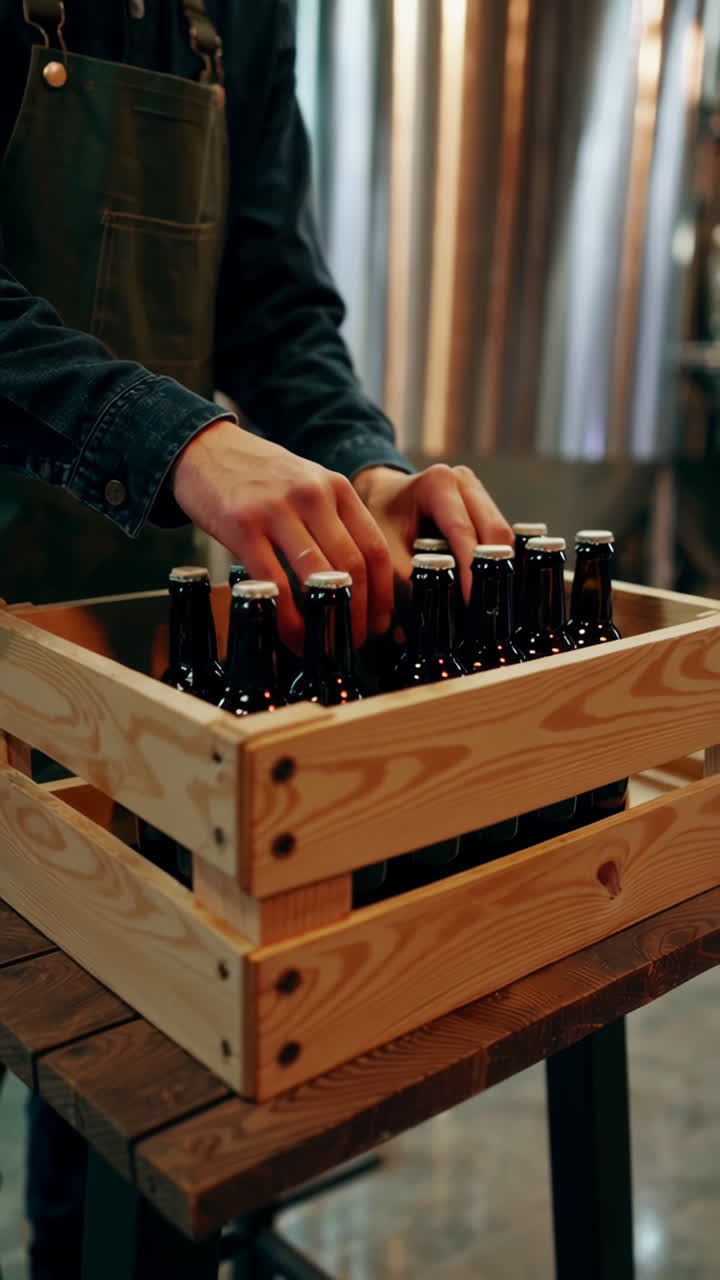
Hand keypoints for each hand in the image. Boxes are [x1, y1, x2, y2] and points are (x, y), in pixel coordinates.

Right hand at [171, 420, 392, 649]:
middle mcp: (314, 495)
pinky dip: (287, 618)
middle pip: (353, 567)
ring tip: (325, 647)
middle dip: (358, 615)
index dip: (382, 594)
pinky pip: (275, 583)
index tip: (378, 623)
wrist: (204, 448)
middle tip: (353, 643)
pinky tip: (290, 635)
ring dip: (327, 622)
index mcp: (336, 488)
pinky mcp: (242, 526)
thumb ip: (331, 522)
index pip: (374, 548)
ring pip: (319, 577)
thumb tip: (355, 582)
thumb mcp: (306, 485)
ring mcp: (278, 509)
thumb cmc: (258, 477)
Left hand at [353, 464, 512, 600]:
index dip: (472, 571)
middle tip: (486, 608)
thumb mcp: (383, 545)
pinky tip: (484, 586)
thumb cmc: (379, 515)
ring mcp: (478, 494)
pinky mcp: (485, 509)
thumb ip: (404, 578)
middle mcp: (465, 483)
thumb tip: (424, 619)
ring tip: (486, 601)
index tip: (473, 602)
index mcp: (439, 484)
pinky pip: (496, 540)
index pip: (465, 533)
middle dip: (493, 572)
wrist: (379, 494)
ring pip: (502, 537)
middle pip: (495, 532)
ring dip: (496, 569)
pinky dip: (492, 563)